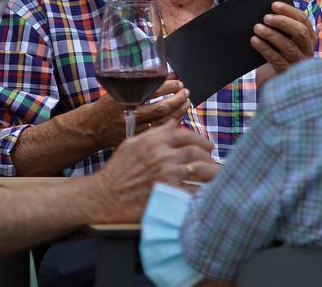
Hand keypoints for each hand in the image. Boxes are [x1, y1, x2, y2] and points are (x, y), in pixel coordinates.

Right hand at [77, 79, 190, 148]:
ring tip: (186, 102)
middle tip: (185, 92)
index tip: (177, 82)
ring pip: (162, 122)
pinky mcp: (137, 140)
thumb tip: (162, 75)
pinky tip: (179, 117)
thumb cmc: (106, 106)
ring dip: (178, 111)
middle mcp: (129, 116)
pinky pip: (159, 133)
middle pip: (160, 109)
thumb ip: (136, 84)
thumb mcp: (116, 90)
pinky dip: (172, 124)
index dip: (168, 86)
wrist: (93, 128)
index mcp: (123, 100)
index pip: (151, 91)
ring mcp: (134, 130)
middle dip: (177, 100)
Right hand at [97, 125, 217, 220]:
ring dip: (212, 173)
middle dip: (209, 157)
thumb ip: (155, 133)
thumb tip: (174, 123)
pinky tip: (207, 192)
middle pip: (197, 152)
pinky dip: (203, 191)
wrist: (104, 197)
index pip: (186, 135)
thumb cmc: (117, 171)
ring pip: (200, 170)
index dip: (201, 140)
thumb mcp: (132, 144)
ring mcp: (167, 175)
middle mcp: (163, 156)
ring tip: (217, 177)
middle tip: (214, 163)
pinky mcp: (169, 194)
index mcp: (155, 141)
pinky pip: (194, 190)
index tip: (208, 146)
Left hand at [252, 1, 313, 83]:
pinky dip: (264, 48)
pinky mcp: (287, 74)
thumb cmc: (276, 56)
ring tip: (257, 27)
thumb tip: (268, 12)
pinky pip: (276, 59)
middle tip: (265, 17)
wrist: (271, 83)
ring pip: (288, 46)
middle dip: (282, 22)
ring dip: (271, 34)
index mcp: (308, 39)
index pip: (303, 20)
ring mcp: (298, 64)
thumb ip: (280, 29)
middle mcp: (308, 51)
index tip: (274, 5)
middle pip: (300, 32)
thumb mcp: (281, 41)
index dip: (289, 11)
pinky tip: (254, 40)